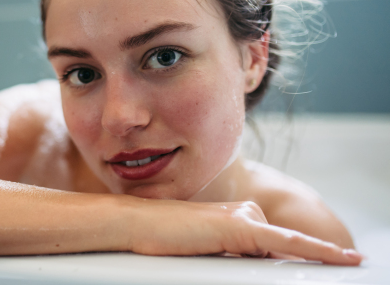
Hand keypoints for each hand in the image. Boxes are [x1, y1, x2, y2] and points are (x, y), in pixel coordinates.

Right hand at [128, 200, 362, 265]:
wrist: (138, 224)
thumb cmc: (161, 240)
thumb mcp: (203, 251)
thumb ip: (229, 256)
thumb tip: (252, 266)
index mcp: (237, 218)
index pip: (276, 244)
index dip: (303, 256)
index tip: (334, 263)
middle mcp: (246, 214)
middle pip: (283, 248)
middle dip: (304, 263)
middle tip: (338, 266)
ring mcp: (246, 219)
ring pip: (287, 248)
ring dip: (311, 260)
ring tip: (325, 261)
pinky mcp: (243, 228)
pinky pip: (289, 242)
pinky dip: (319, 250)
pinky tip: (343, 258)